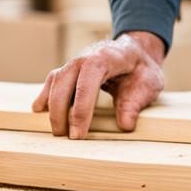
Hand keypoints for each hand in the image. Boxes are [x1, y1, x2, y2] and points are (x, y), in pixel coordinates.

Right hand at [32, 31, 165, 138]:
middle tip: (66, 138)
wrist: (137, 52)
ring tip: (57, 132)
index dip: (81, 107)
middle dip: (61, 111)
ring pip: (55, 81)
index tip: (78, 134)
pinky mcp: (69, 71)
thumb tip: (125, 125)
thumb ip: (136, 103)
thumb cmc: (141, 69)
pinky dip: (45, 96)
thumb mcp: (149, 83)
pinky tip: (41, 111)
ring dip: (52, 107)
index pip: (89, 77)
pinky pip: (53, 82)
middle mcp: (86, 56)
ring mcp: (75, 63)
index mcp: (107, 57)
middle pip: (64, 80)